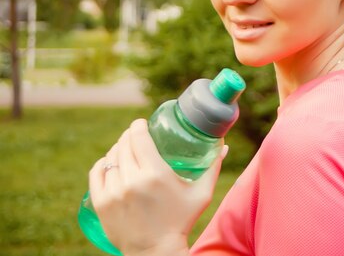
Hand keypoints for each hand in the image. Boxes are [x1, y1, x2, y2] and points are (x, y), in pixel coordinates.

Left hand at [89, 119, 227, 255]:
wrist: (155, 252)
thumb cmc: (181, 220)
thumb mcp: (201, 194)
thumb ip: (213, 167)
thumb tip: (224, 146)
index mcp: (155, 174)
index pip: (139, 137)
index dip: (138, 125)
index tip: (142, 123)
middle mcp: (132, 180)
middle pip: (124, 144)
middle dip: (129, 135)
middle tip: (136, 135)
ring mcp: (114, 192)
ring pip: (110, 157)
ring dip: (118, 148)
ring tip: (126, 149)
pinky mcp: (101, 203)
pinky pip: (97, 172)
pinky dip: (103, 163)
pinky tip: (110, 161)